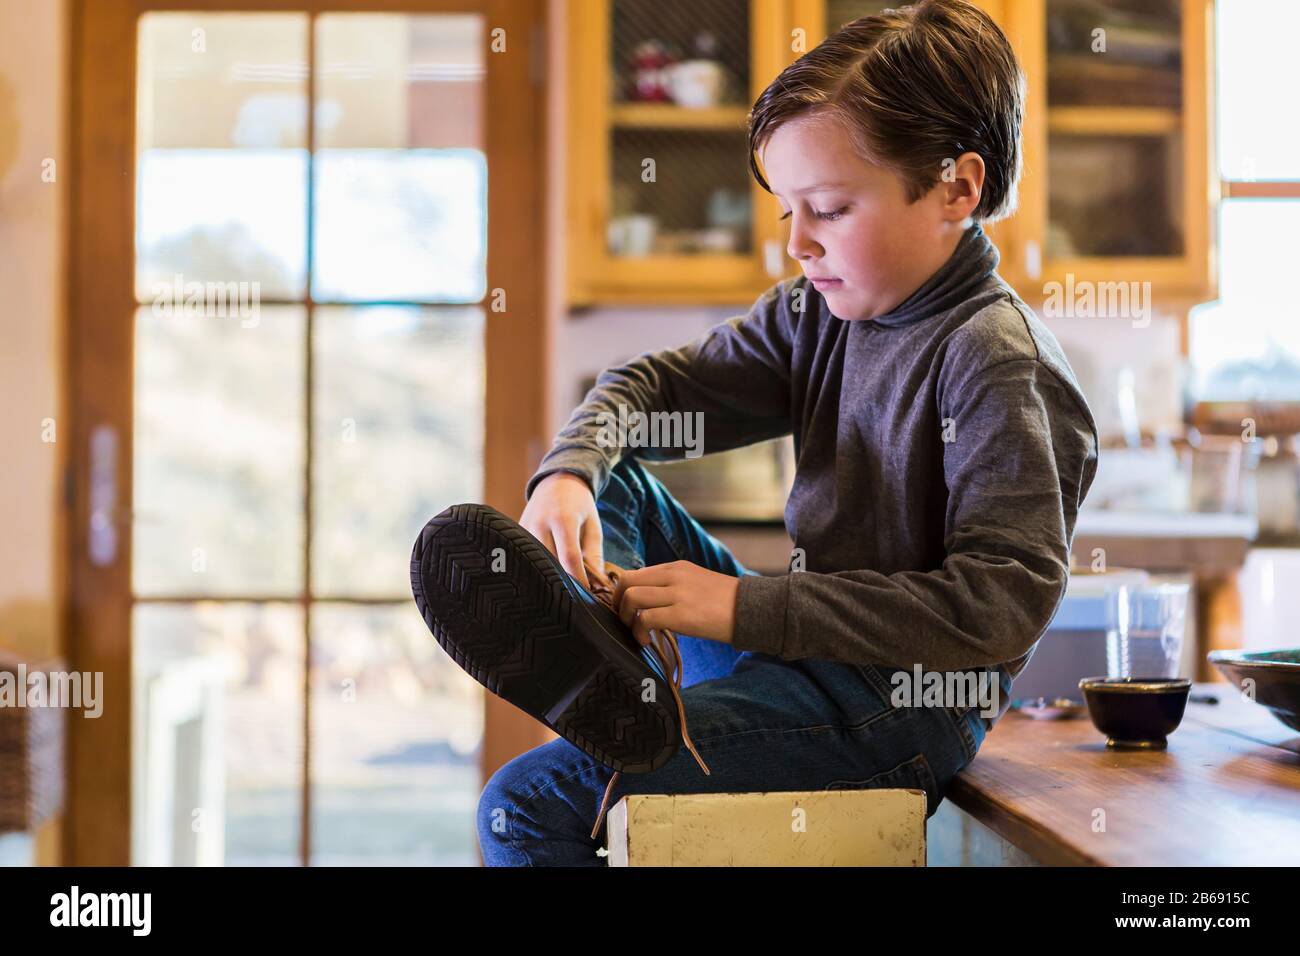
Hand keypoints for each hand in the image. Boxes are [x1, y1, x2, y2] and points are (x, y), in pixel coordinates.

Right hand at [519, 472, 602, 589]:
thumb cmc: (579, 505)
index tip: (586, 596)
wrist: (556, 481)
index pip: (569, 558)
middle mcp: (539, 523)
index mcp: (562, 519)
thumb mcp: (592, 526)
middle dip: (561, 582)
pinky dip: (535, 568)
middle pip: (549, 563)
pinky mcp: (515, 533)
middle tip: (573, 599)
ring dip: (547, 577)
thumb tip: (597, 585)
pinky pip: (524, 557)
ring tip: (558, 591)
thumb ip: (594, 555)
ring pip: (534, 563)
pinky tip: (544, 577)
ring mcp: (524, 528)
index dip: (578, 580)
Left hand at [611, 560, 740, 646]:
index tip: (626, 609)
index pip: (635, 573)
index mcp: (675, 567)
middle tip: (625, 620)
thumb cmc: (724, 602)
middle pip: (626, 581)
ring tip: (637, 632)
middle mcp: (673, 575)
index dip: (623, 593)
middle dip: (618, 603)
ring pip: (631, 597)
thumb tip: (647, 601)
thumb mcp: (695, 583)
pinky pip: (646, 619)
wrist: (752, 610)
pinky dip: (639, 632)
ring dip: (626, 618)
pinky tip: (647, 641)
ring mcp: (677, 594)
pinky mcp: (681, 615)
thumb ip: (671, 586)